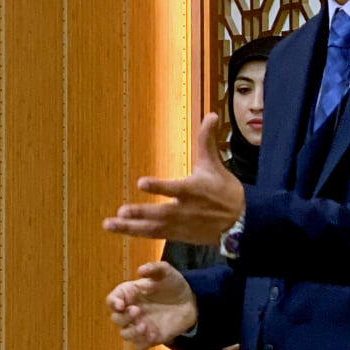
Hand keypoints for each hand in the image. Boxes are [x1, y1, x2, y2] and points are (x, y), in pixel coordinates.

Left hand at [103, 113, 244, 245]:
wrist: (240, 222)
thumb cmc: (225, 191)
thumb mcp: (214, 165)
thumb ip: (206, 140)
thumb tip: (212, 114)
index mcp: (193, 190)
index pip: (174, 189)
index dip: (158, 186)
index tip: (141, 183)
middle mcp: (185, 209)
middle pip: (161, 213)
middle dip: (141, 213)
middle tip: (122, 211)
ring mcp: (180, 225)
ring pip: (153, 228)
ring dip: (130, 227)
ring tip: (109, 224)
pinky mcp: (178, 235)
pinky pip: (155, 235)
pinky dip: (138, 233)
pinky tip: (121, 229)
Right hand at [106, 261, 198, 349]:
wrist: (190, 300)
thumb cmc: (172, 284)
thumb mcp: (166, 272)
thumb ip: (154, 269)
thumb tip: (141, 270)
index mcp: (129, 294)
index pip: (113, 300)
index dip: (113, 302)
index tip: (120, 304)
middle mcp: (130, 311)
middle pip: (117, 318)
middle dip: (124, 317)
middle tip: (137, 311)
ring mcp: (138, 325)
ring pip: (125, 334)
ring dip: (132, 332)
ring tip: (144, 326)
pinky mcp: (149, 337)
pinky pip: (140, 345)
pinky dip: (143, 342)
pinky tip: (153, 335)